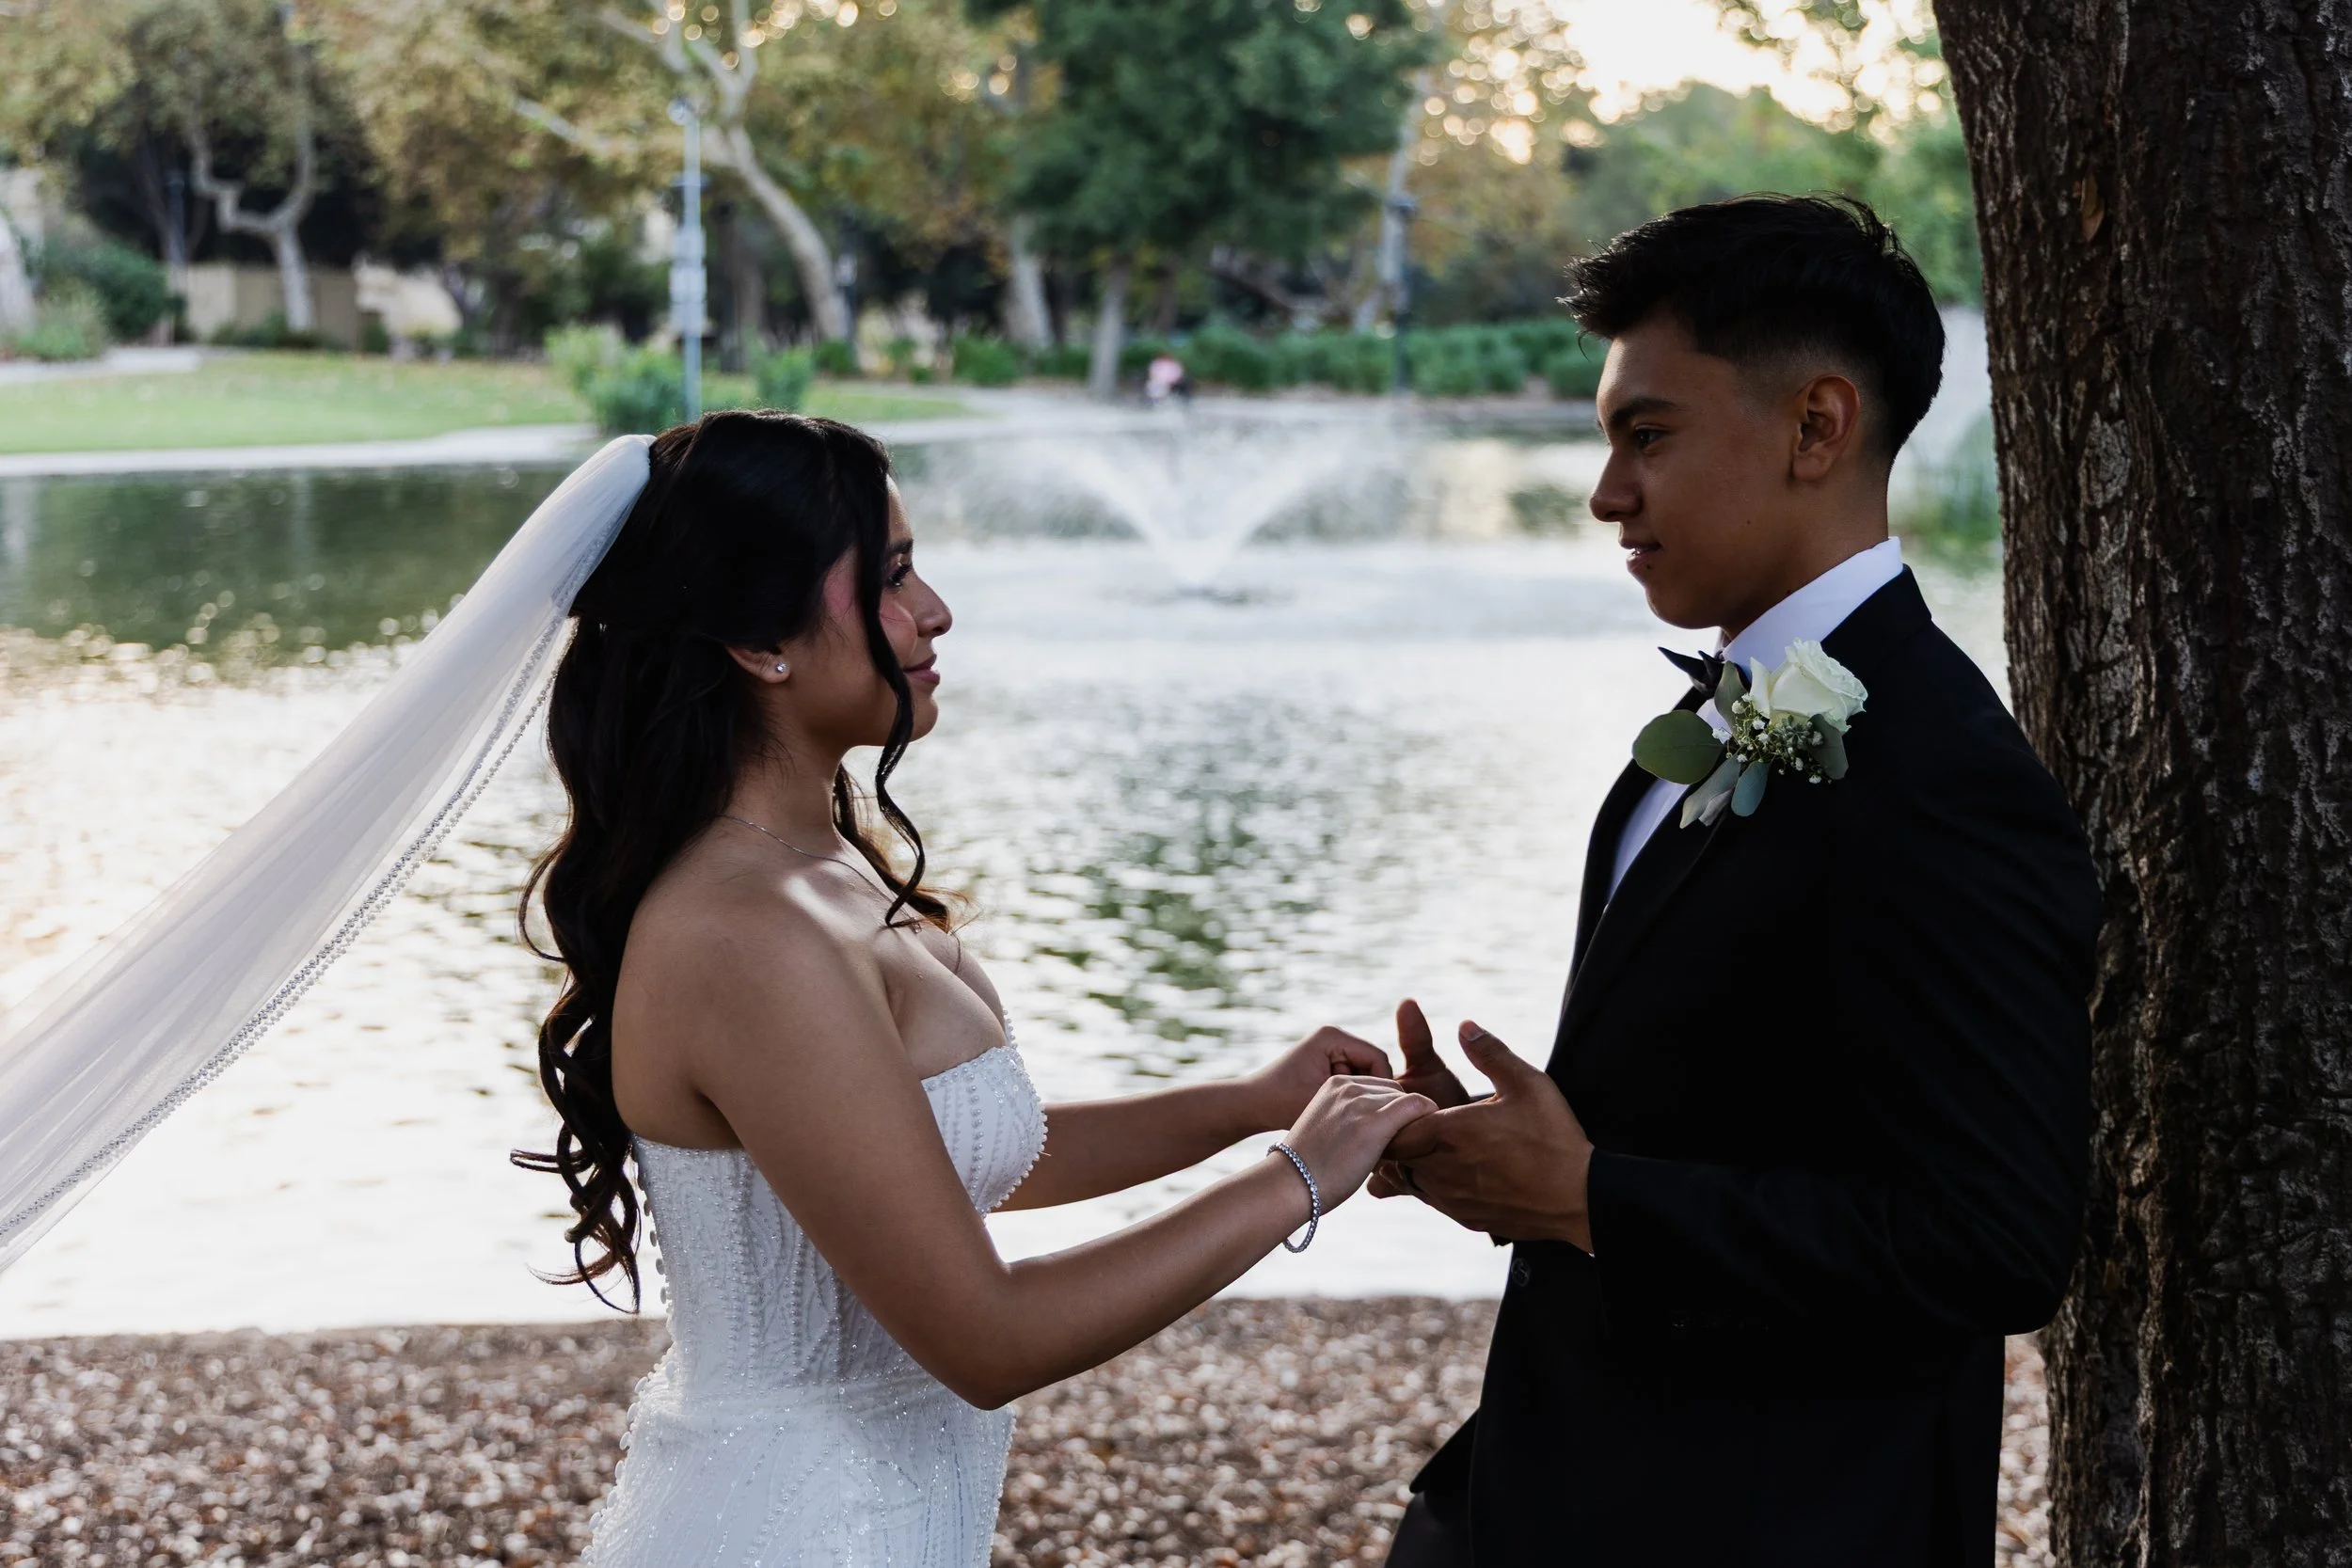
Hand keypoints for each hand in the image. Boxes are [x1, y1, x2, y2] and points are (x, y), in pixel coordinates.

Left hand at [1244, 1026, 1392, 1131]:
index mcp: (1333, 1037)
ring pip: (1365, 1076)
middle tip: (1376, 1121)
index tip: (1385, 1115)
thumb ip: (1357, 1101)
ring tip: (1359, 1121)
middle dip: (1374, 1093)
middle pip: (1374, 1066)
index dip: (1385, 1088)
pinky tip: (1346, 1117)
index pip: (1378, 1058)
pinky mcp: (1326, 1063)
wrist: (1249, 1105)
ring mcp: (1330, 1050)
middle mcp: (1333, 1038)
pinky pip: (1351, 1080)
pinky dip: (1351, 1098)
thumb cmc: (1280, 1103)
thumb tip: (1392, 1107)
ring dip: (1363, 1097)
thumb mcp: (1322, 1101)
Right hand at [1278, 1075, 1437, 1215]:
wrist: (1290, 1184)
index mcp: (1334, 1084)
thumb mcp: (1327, 1128)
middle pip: (1394, 1091)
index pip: (1379, 1086)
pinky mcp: (1374, 1122)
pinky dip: (1427, 1115)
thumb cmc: (1309, 1166)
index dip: (1391, 1109)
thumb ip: (1351, 1118)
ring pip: (1406, 1099)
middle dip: (1402, 1114)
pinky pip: (1415, 1106)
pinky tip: (1429, 1131)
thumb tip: (1382, 1132)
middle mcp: (1347, 1087)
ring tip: (1409, 1148)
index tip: (1395, 1132)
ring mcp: (1360, 1103)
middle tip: (1404, 1143)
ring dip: (1412, 1121)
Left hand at [1374, 1020, 1595, 1250]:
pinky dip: (1430, 1182)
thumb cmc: (1554, 1139)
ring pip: (1407, 1179)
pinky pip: (1429, 1199)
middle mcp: (1440, 1171)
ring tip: (1434, 1141)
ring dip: (1412, 1160)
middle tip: (1414, 1119)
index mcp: (1447, 1134)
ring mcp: (1450, 1199)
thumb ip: (1491, 1053)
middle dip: (1397, 1136)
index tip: (1408, 1103)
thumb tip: (1464, 1026)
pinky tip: (1454, 1166)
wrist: (1580, 1199)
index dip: (1392, 1115)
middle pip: (1393, 1155)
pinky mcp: (1464, 1218)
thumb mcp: (1528, 1084)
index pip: (1391, 1128)